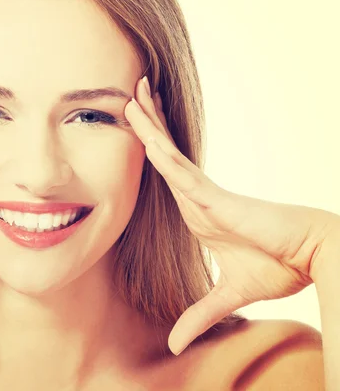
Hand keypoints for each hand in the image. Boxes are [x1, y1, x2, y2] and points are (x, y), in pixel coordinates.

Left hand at [124, 76, 339, 354]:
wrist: (313, 256)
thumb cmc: (278, 266)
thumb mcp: (227, 296)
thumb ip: (199, 314)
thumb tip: (173, 345)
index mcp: (195, 211)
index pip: (163, 175)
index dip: (148, 151)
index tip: (133, 131)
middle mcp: (196, 197)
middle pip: (163, 155)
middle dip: (145, 124)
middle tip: (127, 96)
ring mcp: (205, 195)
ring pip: (168, 155)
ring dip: (148, 127)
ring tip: (131, 97)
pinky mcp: (217, 199)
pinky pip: (184, 173)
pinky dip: (164, 154)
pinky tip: (147, 136)